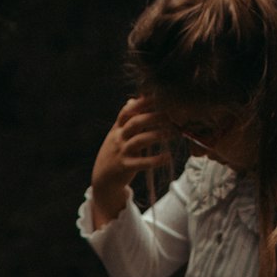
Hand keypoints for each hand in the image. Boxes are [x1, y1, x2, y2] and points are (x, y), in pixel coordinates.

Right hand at [91, 95, 168, 225]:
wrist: (103, 180)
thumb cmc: (115, 154)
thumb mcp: (117, 135)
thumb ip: (127, 119)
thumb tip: (133, 100)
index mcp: (117, 128)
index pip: (128, 111)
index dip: (142, 103)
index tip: (157, 96)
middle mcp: (118, 138)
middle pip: (136, 122)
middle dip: (154, 116)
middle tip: (171, 114)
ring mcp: (122, 152)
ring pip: (139, 140)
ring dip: (157, 135)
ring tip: (173, 133)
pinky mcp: (125, 167)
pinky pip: (142, 162)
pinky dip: (155, 160)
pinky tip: (167, 157)